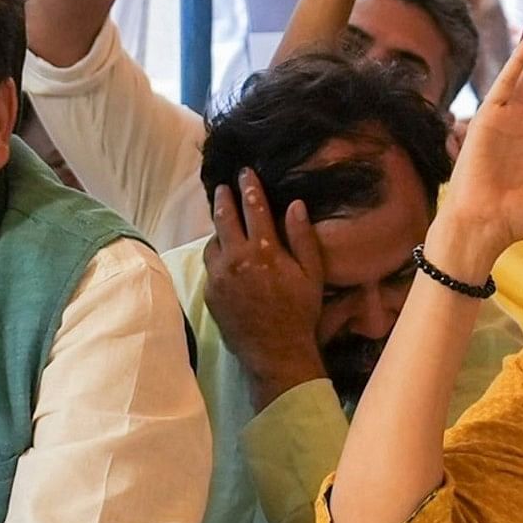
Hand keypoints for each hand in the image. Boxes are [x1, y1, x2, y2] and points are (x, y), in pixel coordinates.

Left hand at [205, 171, 334, 404]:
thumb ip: (302, 237)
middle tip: (223, 187)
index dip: (249, 187)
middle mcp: (236, 258)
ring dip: (218, 227)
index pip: (254, 208)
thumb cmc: (300, 311)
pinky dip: (216, 252)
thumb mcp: (313, 273)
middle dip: (223, 199)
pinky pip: (210, 264)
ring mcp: (219, 275)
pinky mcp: (210, 292)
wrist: (275, 350)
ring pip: (213, 241)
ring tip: (223, 220)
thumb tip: (295, 205)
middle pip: (224, 218)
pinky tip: (224, 253)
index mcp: (264, 250)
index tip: (245, 172)